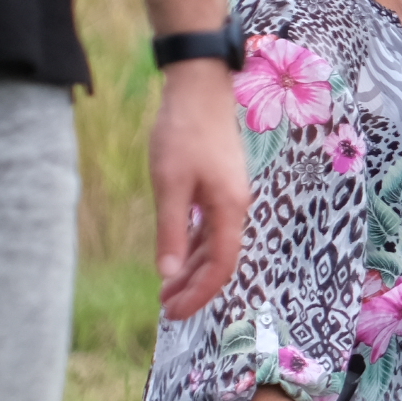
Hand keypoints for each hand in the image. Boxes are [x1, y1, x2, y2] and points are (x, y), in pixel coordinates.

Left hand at [150, 59, 250, 321]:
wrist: (200, 87)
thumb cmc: (183, 132)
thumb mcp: (170, 184)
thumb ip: (171, 230)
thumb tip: (168, 274)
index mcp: (229, 209)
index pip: (220, 266)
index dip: (199, 294)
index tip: (175, 313)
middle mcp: (236, 206)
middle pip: (218, 259)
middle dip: (193, 287)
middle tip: (165, 308)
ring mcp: (229, 195)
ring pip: (213, 244)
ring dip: (191, 268)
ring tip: (166, 288)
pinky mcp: (219, 185)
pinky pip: (210, 227)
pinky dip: (193, 246)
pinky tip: (177, 254)